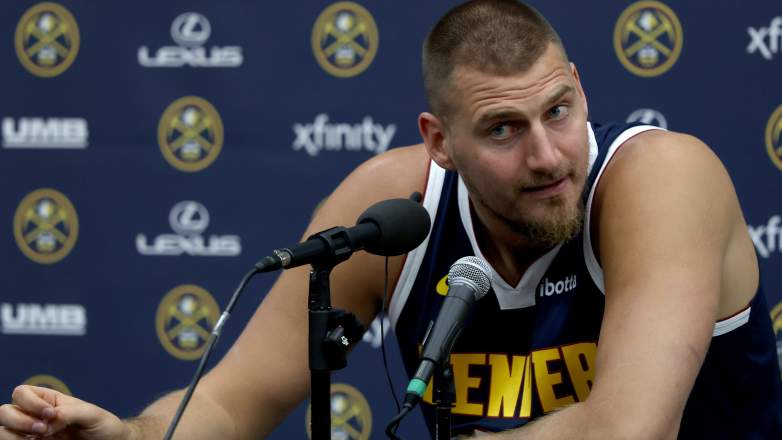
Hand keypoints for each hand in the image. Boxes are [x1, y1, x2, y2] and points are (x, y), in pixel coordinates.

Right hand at [0, 385, 129, 438]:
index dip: (30, 402)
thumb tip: (47, 421)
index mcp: (48, 401)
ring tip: (41, 437)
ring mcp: (33, 435)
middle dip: (19, 419)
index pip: (22, 393)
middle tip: (43, 429)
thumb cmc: (103, 426)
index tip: (51, 413)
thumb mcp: (92, 414)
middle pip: (5, 411)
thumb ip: (68, 413)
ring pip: (3, 431)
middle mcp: (35, 417)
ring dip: (14, 434)